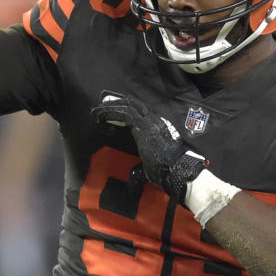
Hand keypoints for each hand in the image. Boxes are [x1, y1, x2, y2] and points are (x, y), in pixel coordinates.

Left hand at [92, 92, 206, 202]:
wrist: (177, 169)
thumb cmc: (167, 170)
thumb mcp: (152, 164)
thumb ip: (142, 165)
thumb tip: (135, 173)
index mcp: (158, 128)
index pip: (141, 113)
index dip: (127, 110)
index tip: (115, 111)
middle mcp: (155, 121)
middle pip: (134, 105)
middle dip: (117, 103)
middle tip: (104, 103)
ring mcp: (150, 122)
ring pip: (128, 106)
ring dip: (111, 106)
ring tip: (98, 109)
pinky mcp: (143, 126)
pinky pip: (125, 113)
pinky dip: (111, 112)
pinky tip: (102, 115)